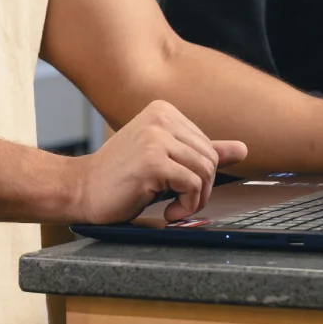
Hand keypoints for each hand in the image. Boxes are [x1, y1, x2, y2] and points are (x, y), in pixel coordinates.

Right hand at [69, 100, 246, 222]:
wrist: (79, 190)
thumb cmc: (120, 177)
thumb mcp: (164, 160)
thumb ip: (200, 152)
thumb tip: (243, 148)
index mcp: (165, 111)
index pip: (208, 146)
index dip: (201, 176)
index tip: (178, 190)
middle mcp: (161, 117)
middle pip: (211, 158)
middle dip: (201, 190)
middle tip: (178, 205)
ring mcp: (156, 137)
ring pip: (206, 172)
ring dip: (195, 201)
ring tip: (174, 209)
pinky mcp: (152, 161)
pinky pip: (193, 185)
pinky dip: (186, 206)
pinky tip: (167, 212)